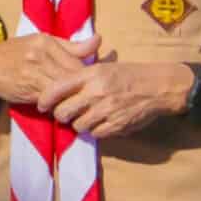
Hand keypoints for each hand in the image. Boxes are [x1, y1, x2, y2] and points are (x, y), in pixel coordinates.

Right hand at [0, 34, 93, 108]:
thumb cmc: (14, 55)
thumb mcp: (40, 43)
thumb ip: (70, 46)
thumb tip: (98, 40)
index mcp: (46, 41)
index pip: (77, 59)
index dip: (88, 74)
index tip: (94, 82)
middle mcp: (41, 55)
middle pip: (73, 75)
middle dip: (83, 88)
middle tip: (92, 96)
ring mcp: (34, 73)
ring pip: (64, 88)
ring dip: (73, 98)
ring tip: (80, 103)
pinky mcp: (30, 90)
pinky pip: (53, 99)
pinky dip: (60, 103)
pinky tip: (63, 106)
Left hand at [37, 46, 190, 139]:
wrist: (158, 86)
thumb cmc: (127, 75)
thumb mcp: (102, 67)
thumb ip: (80, 77)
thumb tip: (56, 89)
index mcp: (91, 74)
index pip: (57, 88)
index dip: (45, 99)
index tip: (42, 104)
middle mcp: (96, 92)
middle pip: (63, 112)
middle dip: (60, 115)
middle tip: (64, 114)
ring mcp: (106, 110)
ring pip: (77, 126)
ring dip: (78, 124)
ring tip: (84, 118)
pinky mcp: (117, 125)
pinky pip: (95, 134)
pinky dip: (94, 131)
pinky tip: (98, 123)